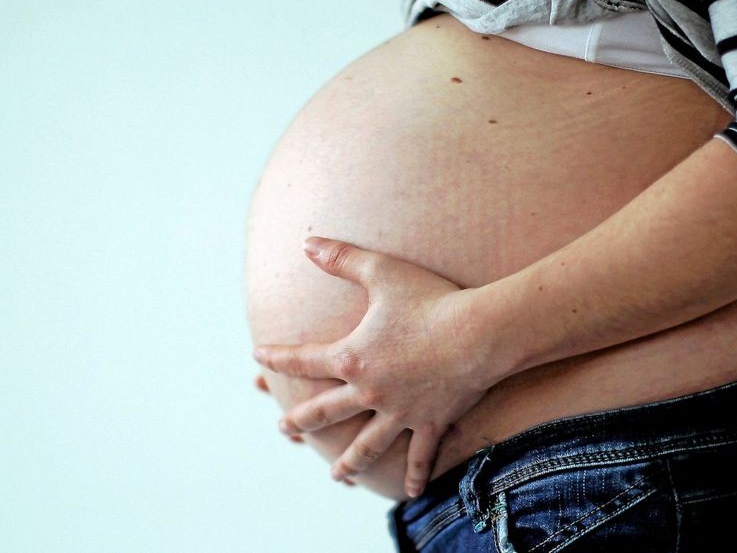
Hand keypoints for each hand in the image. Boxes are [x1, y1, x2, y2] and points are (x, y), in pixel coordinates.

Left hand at [251, 236, 494, 498]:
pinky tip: (408, 494)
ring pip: (367, 446)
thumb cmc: (431, 299)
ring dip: (349, 463)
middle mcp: (369, 392)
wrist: (479, 333)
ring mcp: (399, 412)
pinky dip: (413, 475)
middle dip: (301, 422)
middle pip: (325, 413)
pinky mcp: (430, 421)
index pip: (303, 360)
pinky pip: (418, 455)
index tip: (258, 356)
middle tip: (286, 430)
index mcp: (351, 358)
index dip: (278, 358)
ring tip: (338, 476)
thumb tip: (308, 242)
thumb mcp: (382, 271)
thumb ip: (342, 258)